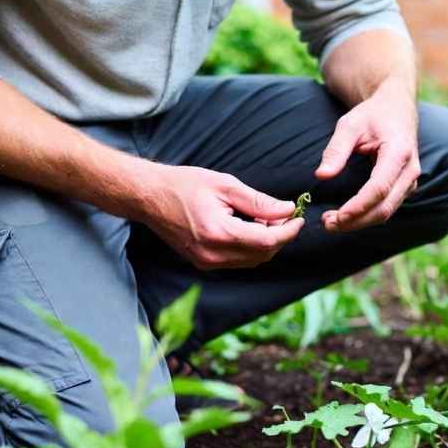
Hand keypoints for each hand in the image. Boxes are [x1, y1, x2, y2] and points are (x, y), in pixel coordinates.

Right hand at [143, 165, 303, 269]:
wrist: (148, 197)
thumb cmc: (184, 185)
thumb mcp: (225, 185)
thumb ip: (259, 201)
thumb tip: (287, 210)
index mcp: (219, 233)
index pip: (267, 241)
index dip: (288, 231)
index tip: (299, 217)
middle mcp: (213, 254)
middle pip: (263, 254)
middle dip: (280, 236)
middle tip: (285, 215)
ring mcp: (207, 262)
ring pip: (253, 260)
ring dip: (267, 243)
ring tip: (268, 219)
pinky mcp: (204, 263)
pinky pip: (239, 261)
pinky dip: (252, 247)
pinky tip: (252, 228)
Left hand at [316, 78, 419, 231]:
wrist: (396, 110)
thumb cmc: (372, 115)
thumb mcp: (349, 125)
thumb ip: (336, 150)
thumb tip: (322, 175)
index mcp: (398, 152)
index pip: (379, 188)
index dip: (358, 206)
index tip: (336, 216)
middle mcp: (409, 171)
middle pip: (384, 208)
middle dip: (356, 221)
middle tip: (327, 225)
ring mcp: (409, 182)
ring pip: (386, 212)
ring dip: (359, 222)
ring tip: (331, 222)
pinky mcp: (404, 188)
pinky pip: (386, 208)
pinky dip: (365, 216)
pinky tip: (345, 216)